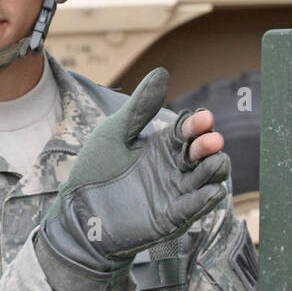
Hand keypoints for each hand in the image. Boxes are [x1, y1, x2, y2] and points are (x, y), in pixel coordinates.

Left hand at [34, 68, 230, 290]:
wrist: (77, 213)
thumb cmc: (94, 171)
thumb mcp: (115, 134)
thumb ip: (139, 109)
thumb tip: (162, 72)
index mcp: (162, 145)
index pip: (188, 130)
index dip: (198, 124)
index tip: (204, 118)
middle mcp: (174, 167)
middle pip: (203, 153)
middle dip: (209, 145)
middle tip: (210, 140)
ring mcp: (175, 193)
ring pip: (207, 179)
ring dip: (214, 171)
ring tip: (215, 162)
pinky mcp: (171, 218)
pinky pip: (193, 208)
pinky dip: (204, 200)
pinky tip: (210, 191)